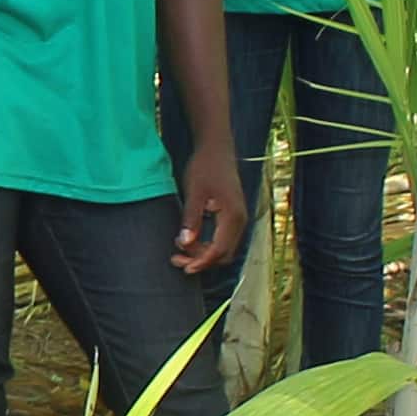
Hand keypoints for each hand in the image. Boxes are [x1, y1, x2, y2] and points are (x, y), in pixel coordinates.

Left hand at [173, 140, 250, 276]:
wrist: (216, 148)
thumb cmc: (205, 166)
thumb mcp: (194, 192)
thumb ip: (191, 218)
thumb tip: (185, 243)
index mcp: (233, 216)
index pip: (219, 250)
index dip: (202, 261)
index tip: (184, 266)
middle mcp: (240, 220)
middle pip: (223, 254)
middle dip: (201, 261)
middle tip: (176, 260)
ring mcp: (237, 219)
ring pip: (223, 248)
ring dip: (203, 254)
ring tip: (178, 252)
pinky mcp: (232, 216)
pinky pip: (222, 239)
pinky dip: (206, 245)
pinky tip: (188, 240)